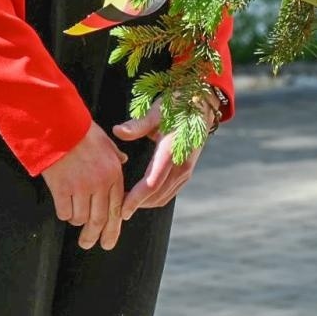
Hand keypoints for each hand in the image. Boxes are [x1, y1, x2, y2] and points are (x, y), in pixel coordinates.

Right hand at [40, 124, 128, 250]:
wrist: (57, 124)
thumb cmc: (80, 130)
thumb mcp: (105, 141)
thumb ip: (115, 155)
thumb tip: (123, 160)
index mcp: (113, 173)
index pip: (116, 208)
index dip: (113, 228)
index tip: (108, 241)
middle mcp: (100, 183)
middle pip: (99, 220)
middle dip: (95, 236)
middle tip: (89, 245)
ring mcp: (81, 187)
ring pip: (81, 218)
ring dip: (76, 221)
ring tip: (73, 219)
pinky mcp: (62, 188)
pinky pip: (64, 212)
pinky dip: (63, 213)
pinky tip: (62, 208)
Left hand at [114, 98, 207, 220]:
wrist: (203, 105)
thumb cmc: (177, 105)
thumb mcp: (156, 111)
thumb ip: (138, 125)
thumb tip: (117, 131)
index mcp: (171, 150)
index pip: (151, 183)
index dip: (136, 199)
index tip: (121, 210)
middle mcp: (181, 165)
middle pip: (156, 195)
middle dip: (136, 205)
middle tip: (114, 207)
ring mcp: (186, 170)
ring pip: (163, 197)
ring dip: (145, 203)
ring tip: (123, 202)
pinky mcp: (187, 171)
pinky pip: (170, 192)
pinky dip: (154, 198)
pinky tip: (139, 195)